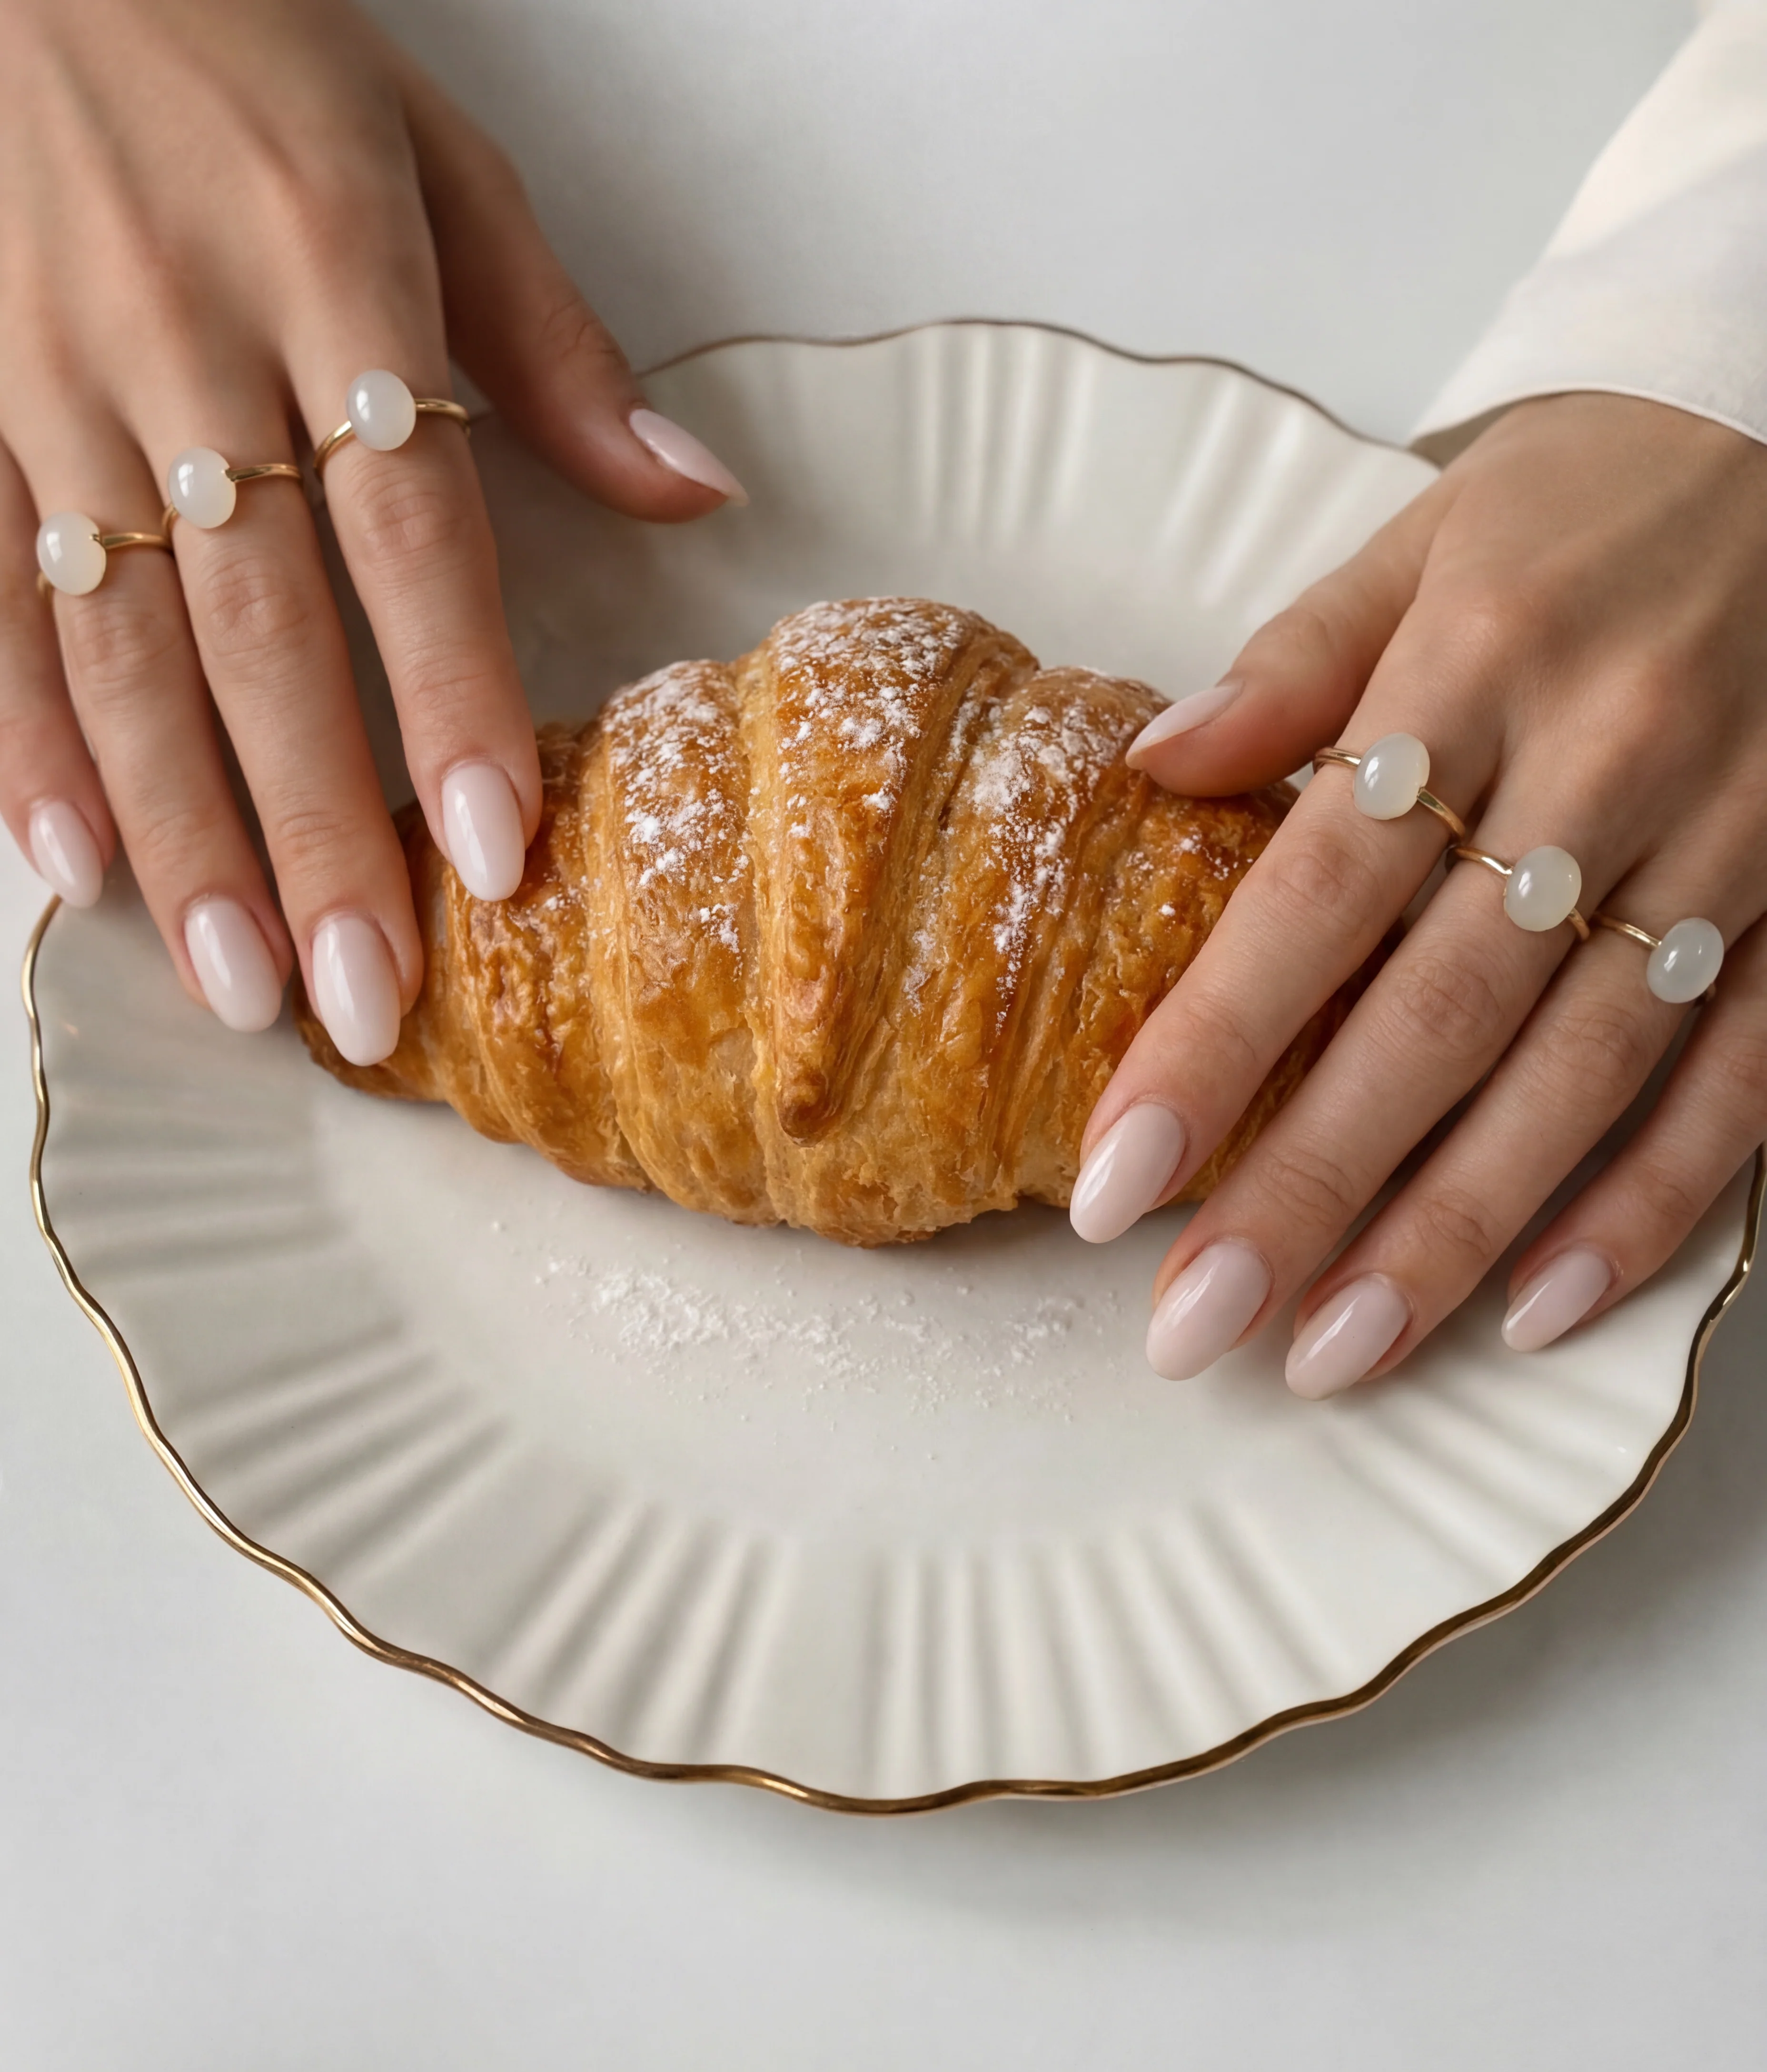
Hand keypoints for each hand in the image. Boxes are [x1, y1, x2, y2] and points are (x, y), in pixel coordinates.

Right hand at [0, 0, 742, 1061]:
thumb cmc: (246, 44)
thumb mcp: (434, 152)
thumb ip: (556, 346)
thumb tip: (696, 492)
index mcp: (333, 277)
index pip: (412, 533)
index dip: (453, 702)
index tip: (496, 857)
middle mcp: (185, 351)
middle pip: (264, 633)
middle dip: (315, 833)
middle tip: (363, 1000)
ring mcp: (48, 386)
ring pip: (122, 646)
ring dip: (183, 832)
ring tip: (241, 986)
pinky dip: (19, 737)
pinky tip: (69, 869)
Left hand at [1071, 393, 1766, 1391]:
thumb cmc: (1602, 493)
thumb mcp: (1433, 532)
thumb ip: (1294, 662)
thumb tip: (1153, 768)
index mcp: (1481, 670)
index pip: (1317, 896)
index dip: (1212, 1048)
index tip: (1114, 1183)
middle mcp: (1605, 773)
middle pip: (1434, 1020)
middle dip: (1309, 1189)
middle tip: (1196, 1326)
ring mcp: (1726, 851)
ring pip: (1576, 1078)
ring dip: (1452, 1232)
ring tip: (1332, 1353)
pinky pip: (1739, 1081)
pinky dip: (1648, 1202)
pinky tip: (1539, 1307)